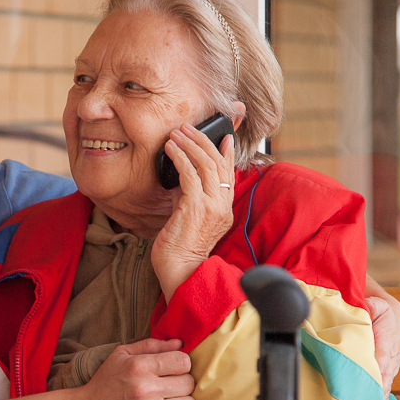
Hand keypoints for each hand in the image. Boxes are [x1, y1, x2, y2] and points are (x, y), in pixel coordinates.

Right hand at [79, 337, 195, 399]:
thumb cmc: (107, 378)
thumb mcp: (122, 354)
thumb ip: (152, 345)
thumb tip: (180, 344)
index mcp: (140, 366)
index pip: (183, 361)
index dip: (182, 363)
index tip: (174, 367)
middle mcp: (146, 388)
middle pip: (188, 383)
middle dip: (183, 381)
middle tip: (172, 383)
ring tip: (172, 399)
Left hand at [152, 124, 236, 301]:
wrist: (180, 271)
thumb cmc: (180, 250)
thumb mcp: (189, 218)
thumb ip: (190, 197)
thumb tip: (182, 175)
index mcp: (224, 210)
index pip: (229, 174)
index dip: (227, 152)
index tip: (223, 136)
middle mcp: (222, 206)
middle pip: (219, 163)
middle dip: (202, 140)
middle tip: (187, 128)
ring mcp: (212, 206)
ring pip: (206, 164)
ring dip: (190, 145)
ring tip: (176, 133)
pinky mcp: (196, 207)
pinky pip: (189, 174)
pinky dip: (179, 157)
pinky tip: (170, 149)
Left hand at [365, 275, 399, 396]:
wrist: (392, 316)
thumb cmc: (380, 309)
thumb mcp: (378, 303)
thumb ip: (374, 305)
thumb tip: (369, 306)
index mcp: (389, 340)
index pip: (383, 356)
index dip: (379, 369)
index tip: (374, 383)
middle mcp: (391, 358)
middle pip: (385, 379)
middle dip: (379, 396)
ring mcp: (390, 369)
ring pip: (385, 389)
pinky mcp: (385, 376)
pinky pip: (384, 393)